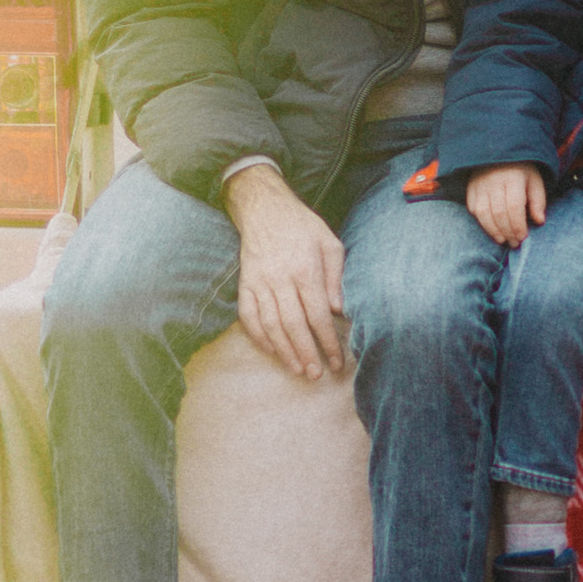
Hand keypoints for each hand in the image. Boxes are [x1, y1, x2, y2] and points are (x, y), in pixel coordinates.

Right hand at [223, 160, 347, 379]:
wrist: (264, 208)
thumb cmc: (302, 226)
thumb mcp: (329, 243)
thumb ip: (335, 277)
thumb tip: (337, 310)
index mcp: (305, 269)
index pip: (318, 314)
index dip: (328, 341)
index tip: (337, 360)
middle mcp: (281, 278)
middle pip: (294, 324)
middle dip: (307, 352)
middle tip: (317, 374)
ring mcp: (259, 282)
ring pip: (270, 324)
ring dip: (284, 350)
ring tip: (297, 369)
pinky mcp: (245, 283)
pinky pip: (248, 316)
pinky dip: (259, 336)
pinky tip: (271, 350)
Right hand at [466, 164, 547, 247]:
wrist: (499, 153)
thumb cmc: (521, 171)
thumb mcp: (535, 181)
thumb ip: (538, 201)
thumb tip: (539, 221)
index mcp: (513, 177)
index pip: (514, 206)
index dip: (518, 225)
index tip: (523, 237)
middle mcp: (494, 180)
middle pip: (499, 212)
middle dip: (507, 231)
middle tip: (514, 243)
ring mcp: (479, 185)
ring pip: (483, 213)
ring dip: (493, 231)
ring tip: (503, 240)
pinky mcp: (470, 189)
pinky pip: (473, 209)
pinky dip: (482, 222)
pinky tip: (492, 230)